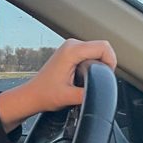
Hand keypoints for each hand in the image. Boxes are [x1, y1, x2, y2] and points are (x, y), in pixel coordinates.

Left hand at [0, 39, 116, 132]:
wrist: (32, 95)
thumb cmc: (45, 94)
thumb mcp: (70, 97)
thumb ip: (89, 94)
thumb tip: (102, 94)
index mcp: (71, 51)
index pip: (104, 47)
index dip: (111, 62)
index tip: (106, 76)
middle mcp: (71, 45)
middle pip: (103, 47)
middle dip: (106, 63)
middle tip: (99, 80)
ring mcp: (71, 47)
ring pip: (98, 50)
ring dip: (100, 64)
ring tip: (91, 78)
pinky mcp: (71, 52)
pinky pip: (91, 53)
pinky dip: (95, 63)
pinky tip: (86, 75)